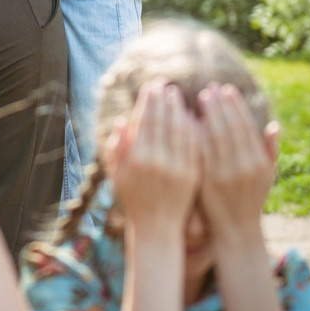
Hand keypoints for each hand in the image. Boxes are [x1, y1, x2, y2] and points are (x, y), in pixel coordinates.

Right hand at [107, 82, 199, 235]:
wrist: (157, 227)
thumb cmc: (133, 199)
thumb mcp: (117, 174)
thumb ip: (116, 148)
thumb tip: (120, 121)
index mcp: (136, 159)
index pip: (143, 121)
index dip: (147, 102)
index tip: (150, 86)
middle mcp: (155, 161)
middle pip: (161, 121)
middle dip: (162, 100)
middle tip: (164, 83)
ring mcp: (176, 167)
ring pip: (179, 130)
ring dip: (178, 109)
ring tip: (176, 94)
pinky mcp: (192, 174)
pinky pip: (193, 144)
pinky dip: (191, 127)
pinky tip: (190, 115)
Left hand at [197, 84, 278, 244]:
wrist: (237, 230)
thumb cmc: (252, 198)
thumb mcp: (267, 176)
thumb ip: (269, 151)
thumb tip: (274, 126)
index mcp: (258, 162)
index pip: (245, 127)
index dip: (236, 107)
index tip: (227, 90)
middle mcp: (244, 167)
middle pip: (229, 129)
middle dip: (220, 106)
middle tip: (209, 88)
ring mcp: (224, 175)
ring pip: (215, 138)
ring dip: (207, 115)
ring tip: (200, 98)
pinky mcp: (207, 181)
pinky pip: (201, 152)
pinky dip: (195, 134)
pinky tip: (188, 120)